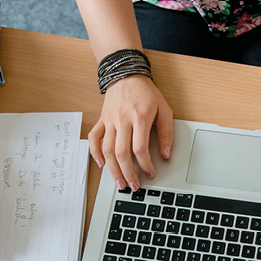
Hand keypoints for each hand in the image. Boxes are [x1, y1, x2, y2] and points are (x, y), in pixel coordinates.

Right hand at [89, 75, 172, 190]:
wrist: (125, 75)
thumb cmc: (146, 93)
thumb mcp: (164, 109)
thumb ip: (166, 132)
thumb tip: (165, 154)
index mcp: (139, 118)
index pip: (140, 148)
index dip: (145, 165)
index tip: (150, 174)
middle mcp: (122, 120)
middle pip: (122, 153)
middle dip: (128, 173)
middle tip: (134, 186)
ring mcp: (109, 121)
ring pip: (107, 150)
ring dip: (113, 169)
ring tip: (120, 182)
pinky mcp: (101, 120)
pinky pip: (94, 138)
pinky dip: (94, 152)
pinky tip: (101, 164)